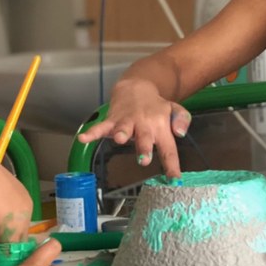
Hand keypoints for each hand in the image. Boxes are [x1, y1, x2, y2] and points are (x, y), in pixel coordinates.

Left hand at [0, 116, 32, 265]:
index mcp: (12, 231)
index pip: (11, 255)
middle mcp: (25, 219)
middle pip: (18, 242)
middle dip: (5, 246)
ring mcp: (27, 205)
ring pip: (21, 227)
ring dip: (10, 231)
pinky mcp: (25, 193)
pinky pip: (22, 213)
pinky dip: (13, 217)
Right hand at [75, 79, 191, 178]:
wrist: (136, 87)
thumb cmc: (155, 106)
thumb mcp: (175, 109)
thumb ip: (182, 120)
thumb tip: (180, 133)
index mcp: (161, 126)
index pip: (168, 149)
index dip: (172, 164)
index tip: (174, 179)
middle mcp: (144, 124)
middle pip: (145, 138)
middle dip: (144, 148)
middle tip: (144, 160)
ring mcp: (127, 122)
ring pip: (124, 129)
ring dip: (122, 134)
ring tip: (120, 140)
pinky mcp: (113, 120)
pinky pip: (102, 126)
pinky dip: (92, 132)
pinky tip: (83, 138)